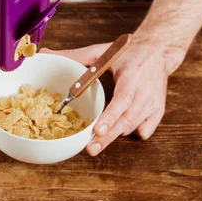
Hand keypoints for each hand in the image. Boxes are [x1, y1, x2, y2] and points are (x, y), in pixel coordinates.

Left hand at [42, 37, 182, 155]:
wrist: (158, 52)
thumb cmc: (127, 53)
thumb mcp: (101, 51)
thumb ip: (73, 55)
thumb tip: (43, 53)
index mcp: (131, 75)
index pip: (123, 99)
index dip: (111, 116)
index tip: (98, 129)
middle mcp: (145, 92)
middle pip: (127, 120)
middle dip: (108, 137)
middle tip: (90, 149)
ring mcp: (153, 104)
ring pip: (133, 127)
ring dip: (116, 133)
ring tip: (98, 139)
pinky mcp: (158, 111)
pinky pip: (144, 131)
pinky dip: (132, 132)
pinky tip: (120, 127)